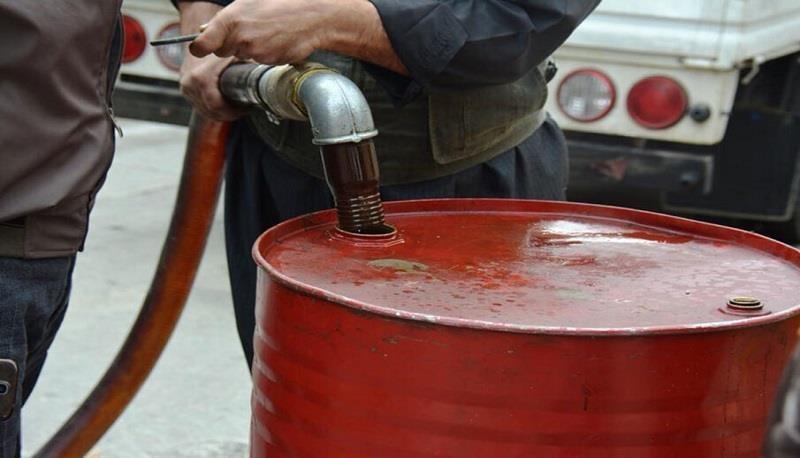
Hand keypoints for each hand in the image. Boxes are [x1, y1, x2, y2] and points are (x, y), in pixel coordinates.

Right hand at [178, 1, 245, 120]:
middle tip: (245, 108)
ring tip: (238, 106)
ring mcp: (186, 89)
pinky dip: (215, 108)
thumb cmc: (220, 46)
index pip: (216, 107)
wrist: (200, 38)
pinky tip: (227, 104)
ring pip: (207, 112)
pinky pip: (202, 107)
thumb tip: (262, 85)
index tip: (246, 108)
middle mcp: (189, 85)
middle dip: (230, 113)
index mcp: (199, 78)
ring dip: (223, 112)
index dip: (233, 111)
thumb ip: (245, 71)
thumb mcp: (234, 56)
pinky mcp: (186, 91)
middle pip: (212, 112)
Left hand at [189, 0, 334, 63]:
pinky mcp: (269, 61)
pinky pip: (260, 60)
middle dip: (229, 44)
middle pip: (222, 51)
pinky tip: (276, 40)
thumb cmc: (282, 4)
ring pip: (242, 55)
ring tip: (267, 32)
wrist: (312, 16)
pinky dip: (265, 53)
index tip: (201, 47)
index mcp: (230, 20)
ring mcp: (255, 52)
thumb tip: (206, 29)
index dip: (200, 47)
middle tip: (247, 31)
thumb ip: (225, 18)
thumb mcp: (248, 2)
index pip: (202, 44)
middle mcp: (240, 38)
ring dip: (250, 48)